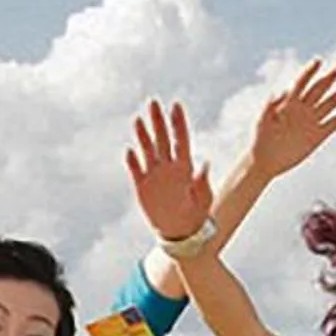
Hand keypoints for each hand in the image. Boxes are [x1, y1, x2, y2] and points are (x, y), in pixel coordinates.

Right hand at [125, 101, 213, 246]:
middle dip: (158, 121)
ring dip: (143, 135)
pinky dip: (133, 161)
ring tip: (138, 119)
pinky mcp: (142, 187)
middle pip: (162, 139)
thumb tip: (205, 164)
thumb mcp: (203, 200)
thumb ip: (202, 182)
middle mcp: (168, 167)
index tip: (176, 105)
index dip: (178, 122)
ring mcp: (154, 175)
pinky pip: (136, 170)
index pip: (181, 139)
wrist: (181, 233)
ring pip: (147, 150)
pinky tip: (130, 150)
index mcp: (185, 167)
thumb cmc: (196, 216)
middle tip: (153, 102)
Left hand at [249, 58, 335, 175]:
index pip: (301, 82)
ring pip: (331, 103)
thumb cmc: (259, 140)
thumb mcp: (262, 122)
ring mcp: (312, 121)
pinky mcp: (318, 136)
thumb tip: (277, 91)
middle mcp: (303, 109)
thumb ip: (269, 106)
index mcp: (289, 103)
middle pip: (320, 88)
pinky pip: (334, 123)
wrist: (264, 162)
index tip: (318, 61)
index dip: (309, 72)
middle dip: (332, 75)